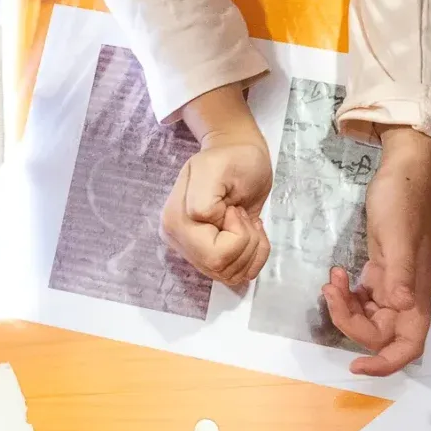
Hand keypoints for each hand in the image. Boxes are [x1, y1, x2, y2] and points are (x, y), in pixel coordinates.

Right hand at [162, 125, 271, 288]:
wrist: (237, 155)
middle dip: (247, 244)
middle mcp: (180, 241)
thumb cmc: (232, 159)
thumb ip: (204, 198)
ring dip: (252, 250)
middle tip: (243, 215)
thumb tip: (204, 223)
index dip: (238, 235)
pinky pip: (236, 276)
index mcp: (177, 221)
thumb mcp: (217, 168)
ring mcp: (195, 252)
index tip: (236, 209)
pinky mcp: (210, 257)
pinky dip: (254, 257)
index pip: (215, 255)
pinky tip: (249, 233)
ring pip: (231, 275)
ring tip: (246, 221)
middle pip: (222, 268)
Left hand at [325, 127, 430, 374]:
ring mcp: (394, 284)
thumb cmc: (403, 202)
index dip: (386, 363)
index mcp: (417, 295)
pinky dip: (345, 294)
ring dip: (344, 307)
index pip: (409, 346)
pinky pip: (362, 299)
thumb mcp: (398, 238)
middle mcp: (407, 296)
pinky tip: (337, 273)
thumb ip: (399, 274)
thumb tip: (400, 307)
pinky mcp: (381, 271)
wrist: (402, 172)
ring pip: (367, 317)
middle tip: (331, 292)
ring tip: (332, 279)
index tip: (356, 365)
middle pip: (379, 334)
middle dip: (350, 322)